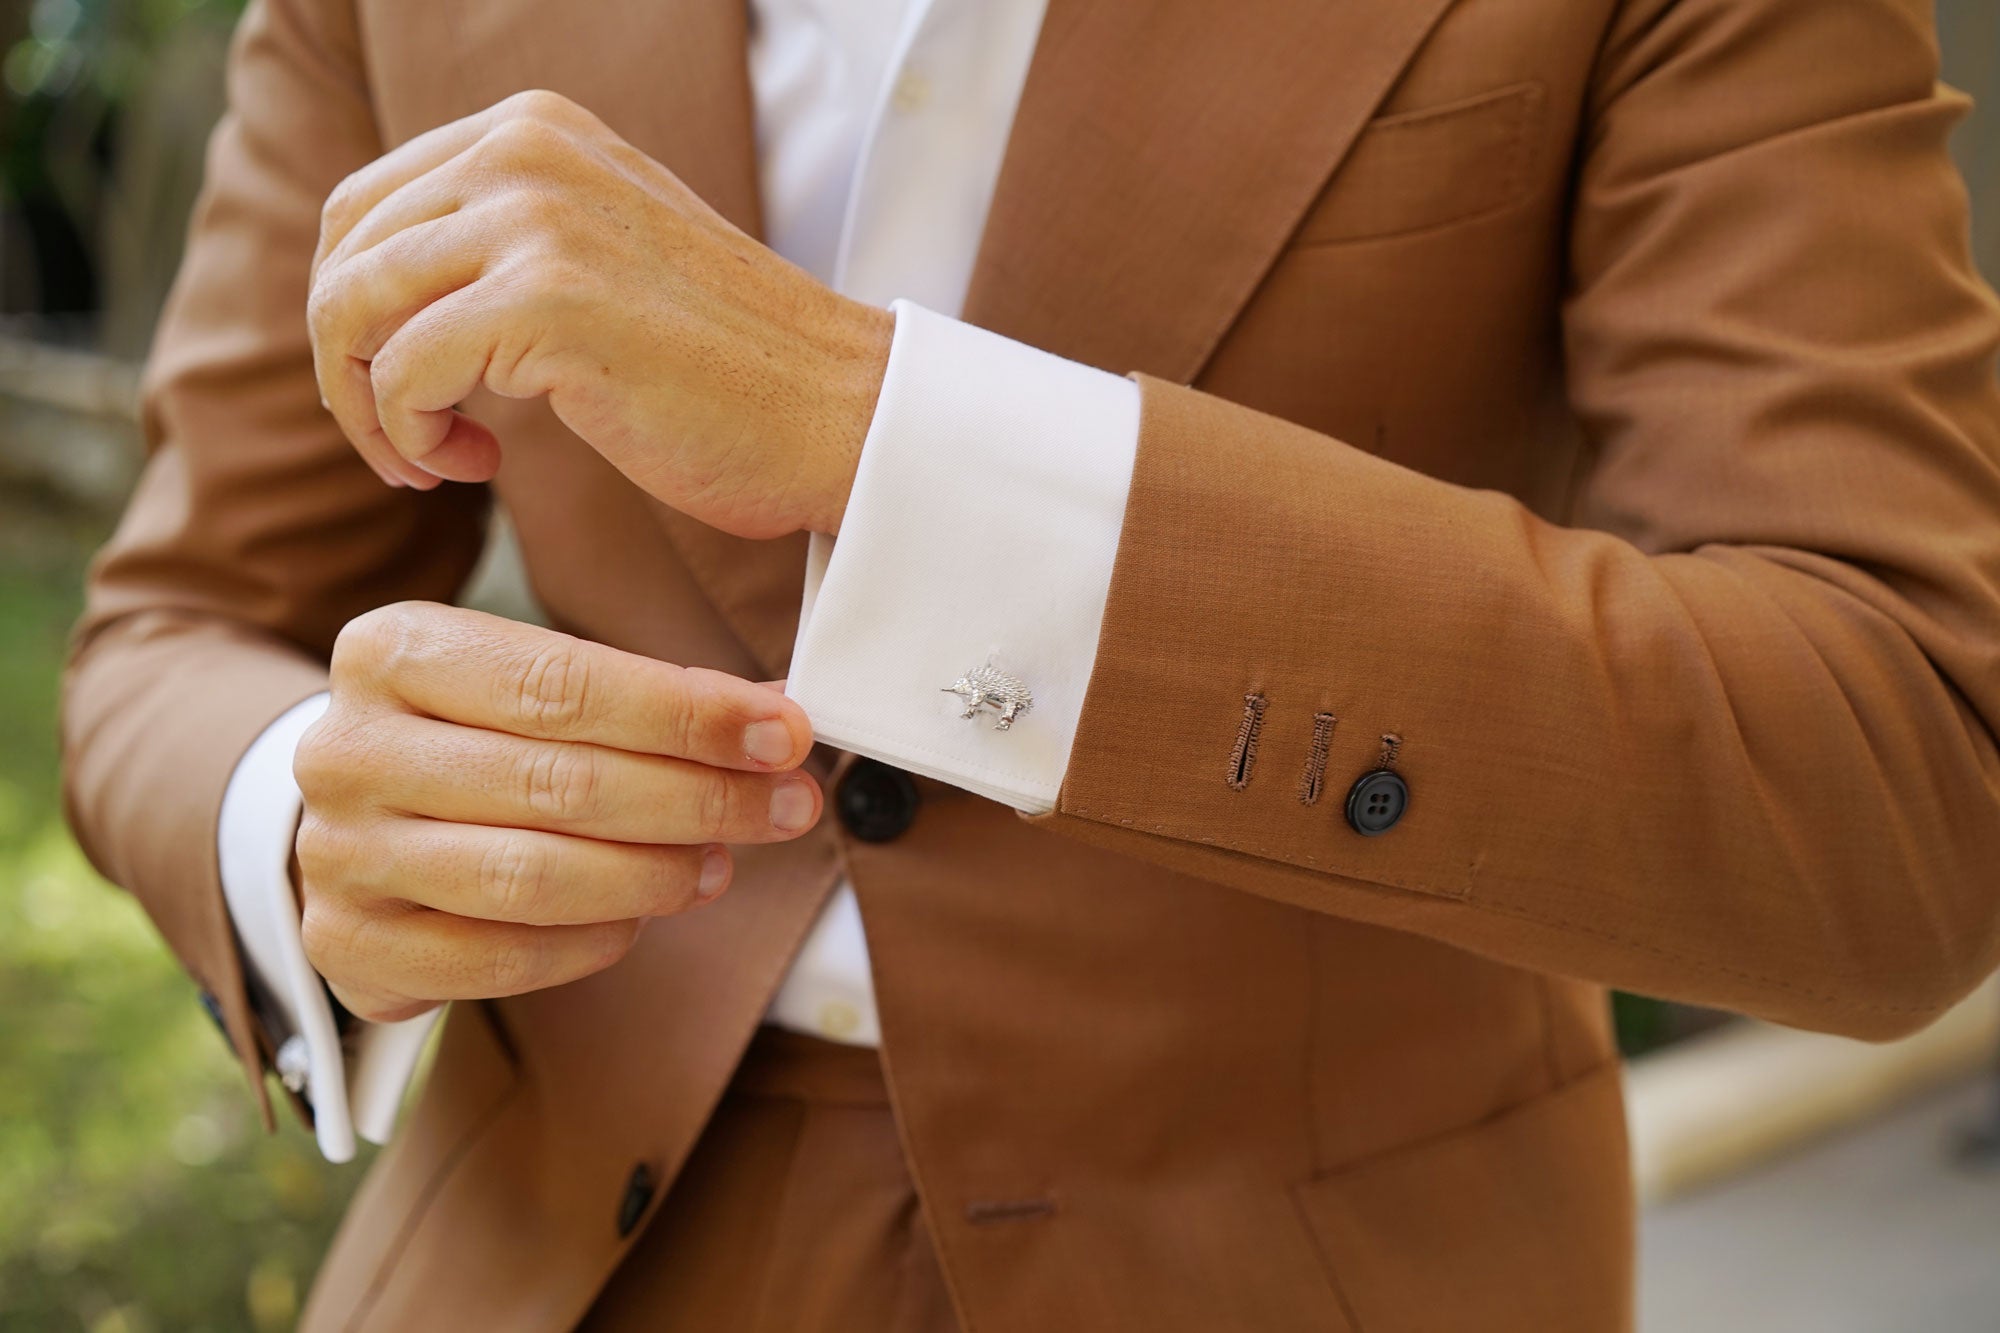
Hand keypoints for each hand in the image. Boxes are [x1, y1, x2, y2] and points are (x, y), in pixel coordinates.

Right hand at [292, 602, 822, 1022]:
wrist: (356, 819)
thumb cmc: (476, 739)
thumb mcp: (540, 685)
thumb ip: (651, 697)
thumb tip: (780, 716)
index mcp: (393, 650)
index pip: (564, 682)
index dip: (688, 715)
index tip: (783, 734)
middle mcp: (348, 748)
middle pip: (557, 783)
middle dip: (698, 798)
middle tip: (787, 806)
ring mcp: (338, 854)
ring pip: (530, 877)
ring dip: (653, 876)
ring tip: (719, 865)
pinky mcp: (349, 946)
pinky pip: (499, 959)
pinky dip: (592, 942)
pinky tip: (642, 920)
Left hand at [306, 89, 893, 537]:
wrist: (837, 413)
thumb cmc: (731, 367)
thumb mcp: (602, 256)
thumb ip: (505, 243)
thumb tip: (374, 296)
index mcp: (535, 129)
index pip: (365, 206)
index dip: (356, 314)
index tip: (407, 391)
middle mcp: (524, 150)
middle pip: (344, 256)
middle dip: (349, 367)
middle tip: (412, 444)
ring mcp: (535, 218)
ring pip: (351, 310)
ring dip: (371, 411)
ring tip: (436, 462)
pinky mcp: (545, 301)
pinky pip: (402, 375)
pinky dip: (414, 439)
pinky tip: (478, 467)